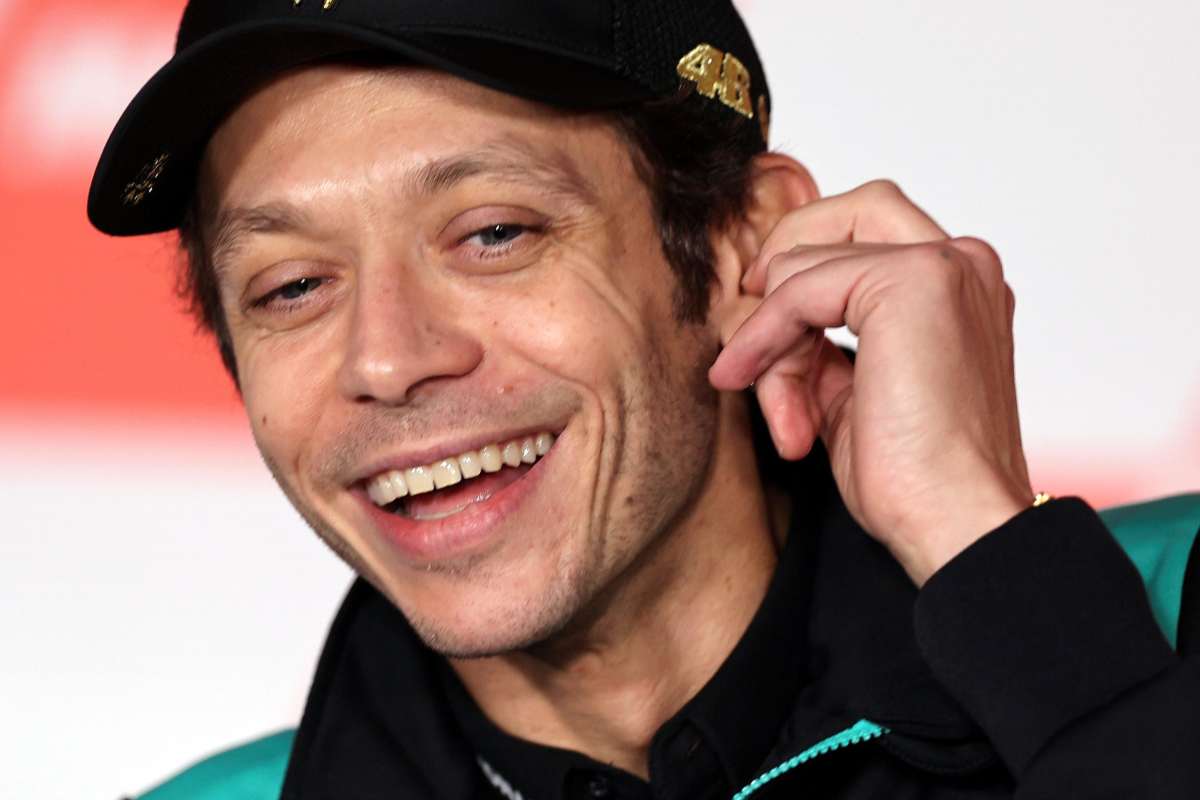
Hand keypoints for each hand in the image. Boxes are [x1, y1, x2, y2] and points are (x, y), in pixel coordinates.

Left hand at [709, 180, 1033, 584]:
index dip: (803, 270)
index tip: (764, 329)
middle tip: (748, 323)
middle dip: (785, 262)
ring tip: (784, 411)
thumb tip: (760, 306)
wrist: (955, 523)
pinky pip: (799, 289)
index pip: (866, 233)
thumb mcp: (848, 391)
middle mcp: (962, 263)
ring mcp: (943, 265)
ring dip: (772, 334)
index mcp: (958, 288)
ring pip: (809, 260)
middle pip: (849, 212)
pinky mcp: (914, 282)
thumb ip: (818, 339)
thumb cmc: (912, 477)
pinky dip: (766, 336)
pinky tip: (751, 382)